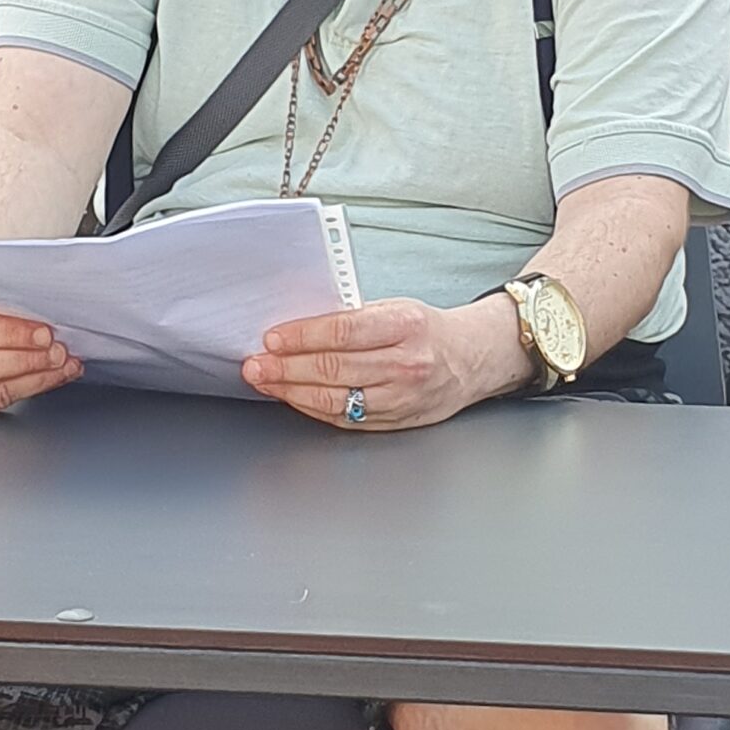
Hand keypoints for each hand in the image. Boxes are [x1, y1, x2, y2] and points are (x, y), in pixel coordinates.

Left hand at [243, 294, 525, 430]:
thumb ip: (353, 318)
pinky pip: (345, 419)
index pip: (343, 332)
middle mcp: (405, 364)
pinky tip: (293, 398)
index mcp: (405, 326)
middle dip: (286, 368)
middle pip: (334, 369)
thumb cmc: (427, 330)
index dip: (302, 337)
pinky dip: (313, 409)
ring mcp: (401, 398)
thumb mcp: (397, 308)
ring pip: (336, 400)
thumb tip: (298, 326)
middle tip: (257, 364)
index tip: (272, 338)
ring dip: (292, 391)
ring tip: (266, 382)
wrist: (471, 360)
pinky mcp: (395, 421)